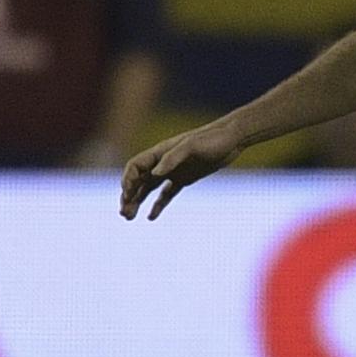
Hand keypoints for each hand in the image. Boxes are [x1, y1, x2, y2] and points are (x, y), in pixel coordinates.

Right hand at [119, 123, 239, 220]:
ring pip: (149, 188)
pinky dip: (158, 205)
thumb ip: (172, 158)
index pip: (135, 167)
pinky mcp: (185, 178)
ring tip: (129, 217)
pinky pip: (167, 193)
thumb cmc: (212, 139)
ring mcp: (174, 171)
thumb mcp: (191, 146)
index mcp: (160, 152)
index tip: (127, 196)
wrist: (231, 139)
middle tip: (124, 214)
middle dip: (129, 196)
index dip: (128, 181)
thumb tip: (154, 174)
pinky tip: (151, 217)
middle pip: (138, 180)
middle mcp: (163, 162)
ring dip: (138, 201)